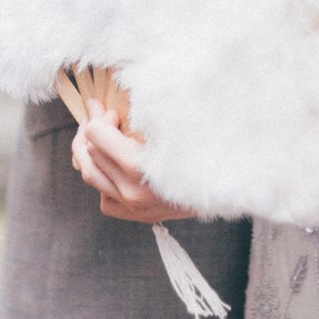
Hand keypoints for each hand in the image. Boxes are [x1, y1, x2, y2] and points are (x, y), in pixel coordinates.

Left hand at [71, 100, 195, 222]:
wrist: (228, 182)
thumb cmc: (202, 145)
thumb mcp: (170, 122)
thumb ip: (136, 111)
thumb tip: (99, 103)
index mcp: (138, 168)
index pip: (96, 135)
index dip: (101, 117)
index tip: (113, 110)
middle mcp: (132, 192)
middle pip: (89, 154)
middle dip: (93, 130)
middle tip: (106, 115)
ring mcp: (135, 208)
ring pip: (92, 176)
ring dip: (92, 152)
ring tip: (103, 136)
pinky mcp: (140, 216)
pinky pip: (105, 198)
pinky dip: (104, 179)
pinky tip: (116, 164)